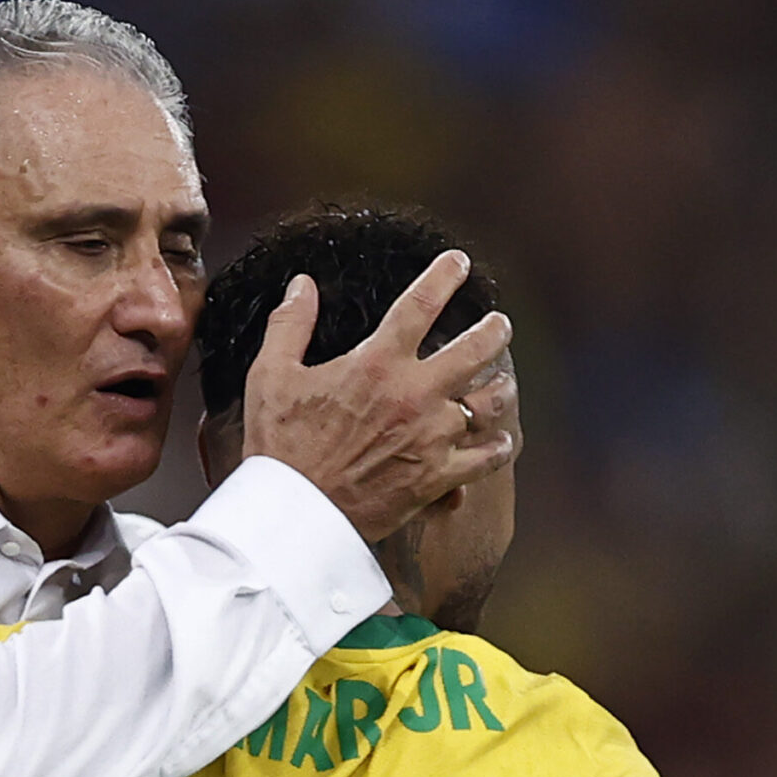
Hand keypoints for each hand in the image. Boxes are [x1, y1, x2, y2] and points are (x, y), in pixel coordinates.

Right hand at [240, 250, 516, 541]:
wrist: (295, 515)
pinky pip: (484, 459)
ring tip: (505, 382)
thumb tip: (302, 284)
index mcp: (377, 363)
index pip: (420, 305)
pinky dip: (496, 448)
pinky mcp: (437, 477)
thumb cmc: (279, 446)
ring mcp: (432, 437)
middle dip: (493, 330)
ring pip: (489, 404)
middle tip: (500, 323)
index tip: (459, 262)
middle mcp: (415, 394)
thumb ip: (290, 325)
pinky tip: (501, 442)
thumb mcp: (271, 376)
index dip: (443, 276)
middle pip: (475, 349)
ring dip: (501, 389)